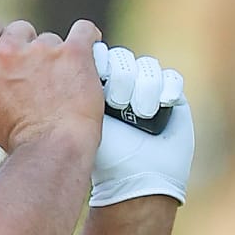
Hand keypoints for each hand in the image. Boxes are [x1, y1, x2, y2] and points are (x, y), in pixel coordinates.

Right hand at [0, 13, 104, 152]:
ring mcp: (43, 49)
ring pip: (50, 38)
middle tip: (36, 71)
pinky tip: (85, 55)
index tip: (1, 38)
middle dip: (27, 46)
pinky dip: (87, 40)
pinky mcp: (74, 51)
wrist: (51, 147)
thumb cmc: (18, 136)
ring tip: (62, 81)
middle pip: (19, 29)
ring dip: (56, 54)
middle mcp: (9, 51)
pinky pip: (84, 31)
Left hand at [90, 43, 194, 205]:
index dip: (101, 64)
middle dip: (122, 78)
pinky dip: (165, 90)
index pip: (100, 57)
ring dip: (143, 88)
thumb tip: (62, 63)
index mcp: (95, 87)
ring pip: (147, 66)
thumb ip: (75, 94)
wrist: (136, 178)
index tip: (98, 83)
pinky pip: (171, 77)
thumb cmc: (105, 154)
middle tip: (117, 103)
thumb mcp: (84, 121)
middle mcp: (121, 84)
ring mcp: (147, 89)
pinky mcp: (172, 96)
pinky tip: (159, 108)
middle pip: (123, 58)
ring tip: (139, 114)